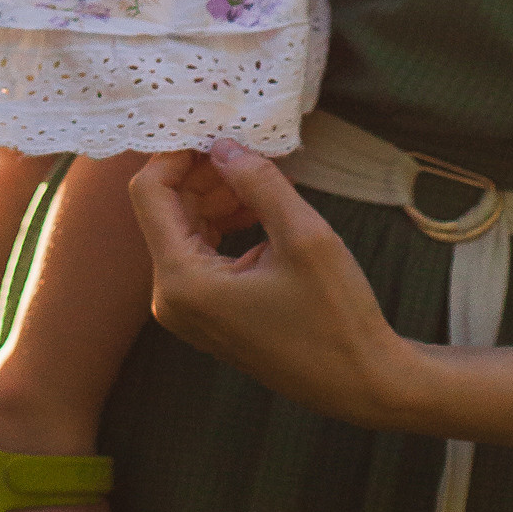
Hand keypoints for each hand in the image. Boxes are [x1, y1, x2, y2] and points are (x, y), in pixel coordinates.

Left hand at [130, 144, 415, 431]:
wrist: (361, 382)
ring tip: (264, 175)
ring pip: (185, 226)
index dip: (176, 154)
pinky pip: (202, 250)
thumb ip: (257, 183)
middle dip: (203, 172)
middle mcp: (172, 297)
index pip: (150, 193)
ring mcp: (188, 309)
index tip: (215, 129)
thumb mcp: (303, 235)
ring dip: (218, 194)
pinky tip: (262, 206)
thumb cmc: (336, 316)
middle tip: (247, 145)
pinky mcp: (208, 313)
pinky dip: (226, 221)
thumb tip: (222, 145)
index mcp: (182, 282)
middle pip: (167, 208)